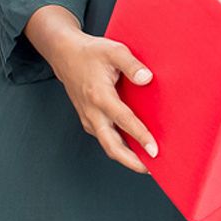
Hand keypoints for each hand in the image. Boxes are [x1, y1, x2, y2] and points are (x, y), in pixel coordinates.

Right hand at [28, 5, 156, 173]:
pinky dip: (120, 147)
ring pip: (108, 145)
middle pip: (111, 146)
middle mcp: (92, 112)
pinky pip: (106, 138)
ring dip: (127, 157)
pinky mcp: (90, 120)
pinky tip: (136, 149)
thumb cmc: (92, 52)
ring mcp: (89, 118)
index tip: (155, 149)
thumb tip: (147, 79)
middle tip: (153, 169)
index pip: (124, 121)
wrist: (65, 54)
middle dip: (132, 161)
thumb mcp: (114, 50)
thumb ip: (132, 65)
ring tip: (149, 164)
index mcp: (99, 96)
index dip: (140, 136)